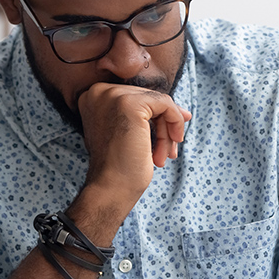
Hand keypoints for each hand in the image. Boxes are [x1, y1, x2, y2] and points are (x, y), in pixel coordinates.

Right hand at [77, 82, 191, 202]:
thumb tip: (184, 112)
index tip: (169, 135)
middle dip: (163, 125)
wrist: (111, 187)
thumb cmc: (119, 166)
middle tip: (169, 151)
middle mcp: (99, 91)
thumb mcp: (128, 132)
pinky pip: (166, 104)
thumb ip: (146, 116)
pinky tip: (170, 147)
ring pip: (158, 102)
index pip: (135, 96)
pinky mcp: (129, 103)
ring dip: (167, 130)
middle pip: (147, 98)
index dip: (155, 116)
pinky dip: (174, 123)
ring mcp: (112, 95)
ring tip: (165, 155)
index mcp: (93, 96)